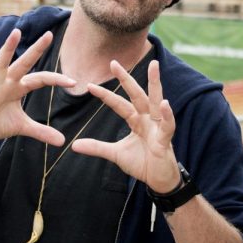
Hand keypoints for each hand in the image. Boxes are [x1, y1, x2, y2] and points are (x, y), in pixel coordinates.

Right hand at [0, 29, 73, 146]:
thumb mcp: (22, 127)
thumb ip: (41, 131)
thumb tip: (62, 141)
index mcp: (19, 87)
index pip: (41, 78)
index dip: (56, 79)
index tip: (73, 82)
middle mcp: (8, 82)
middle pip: (24, 62)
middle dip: (36, 49)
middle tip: (49, 34)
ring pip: (1, 64)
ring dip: (7, 49)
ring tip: (15, 33)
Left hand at [72, 59, 180, 192]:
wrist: (158, 180)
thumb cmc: (142, 163)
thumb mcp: (115, 154)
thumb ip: (98, 147)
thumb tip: (74, 145)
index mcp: (137, 120)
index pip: (119, 104)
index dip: (106, 95)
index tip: (90, 86)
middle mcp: (148, 119)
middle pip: (136, 94)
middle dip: (126, 79)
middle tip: (114, 62)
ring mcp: (158, 127)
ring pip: (156, 101)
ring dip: (155, 83)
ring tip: (154, 66)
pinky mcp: (165, 139)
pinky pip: (167, 125)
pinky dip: (167, 114)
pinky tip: (165, 103)